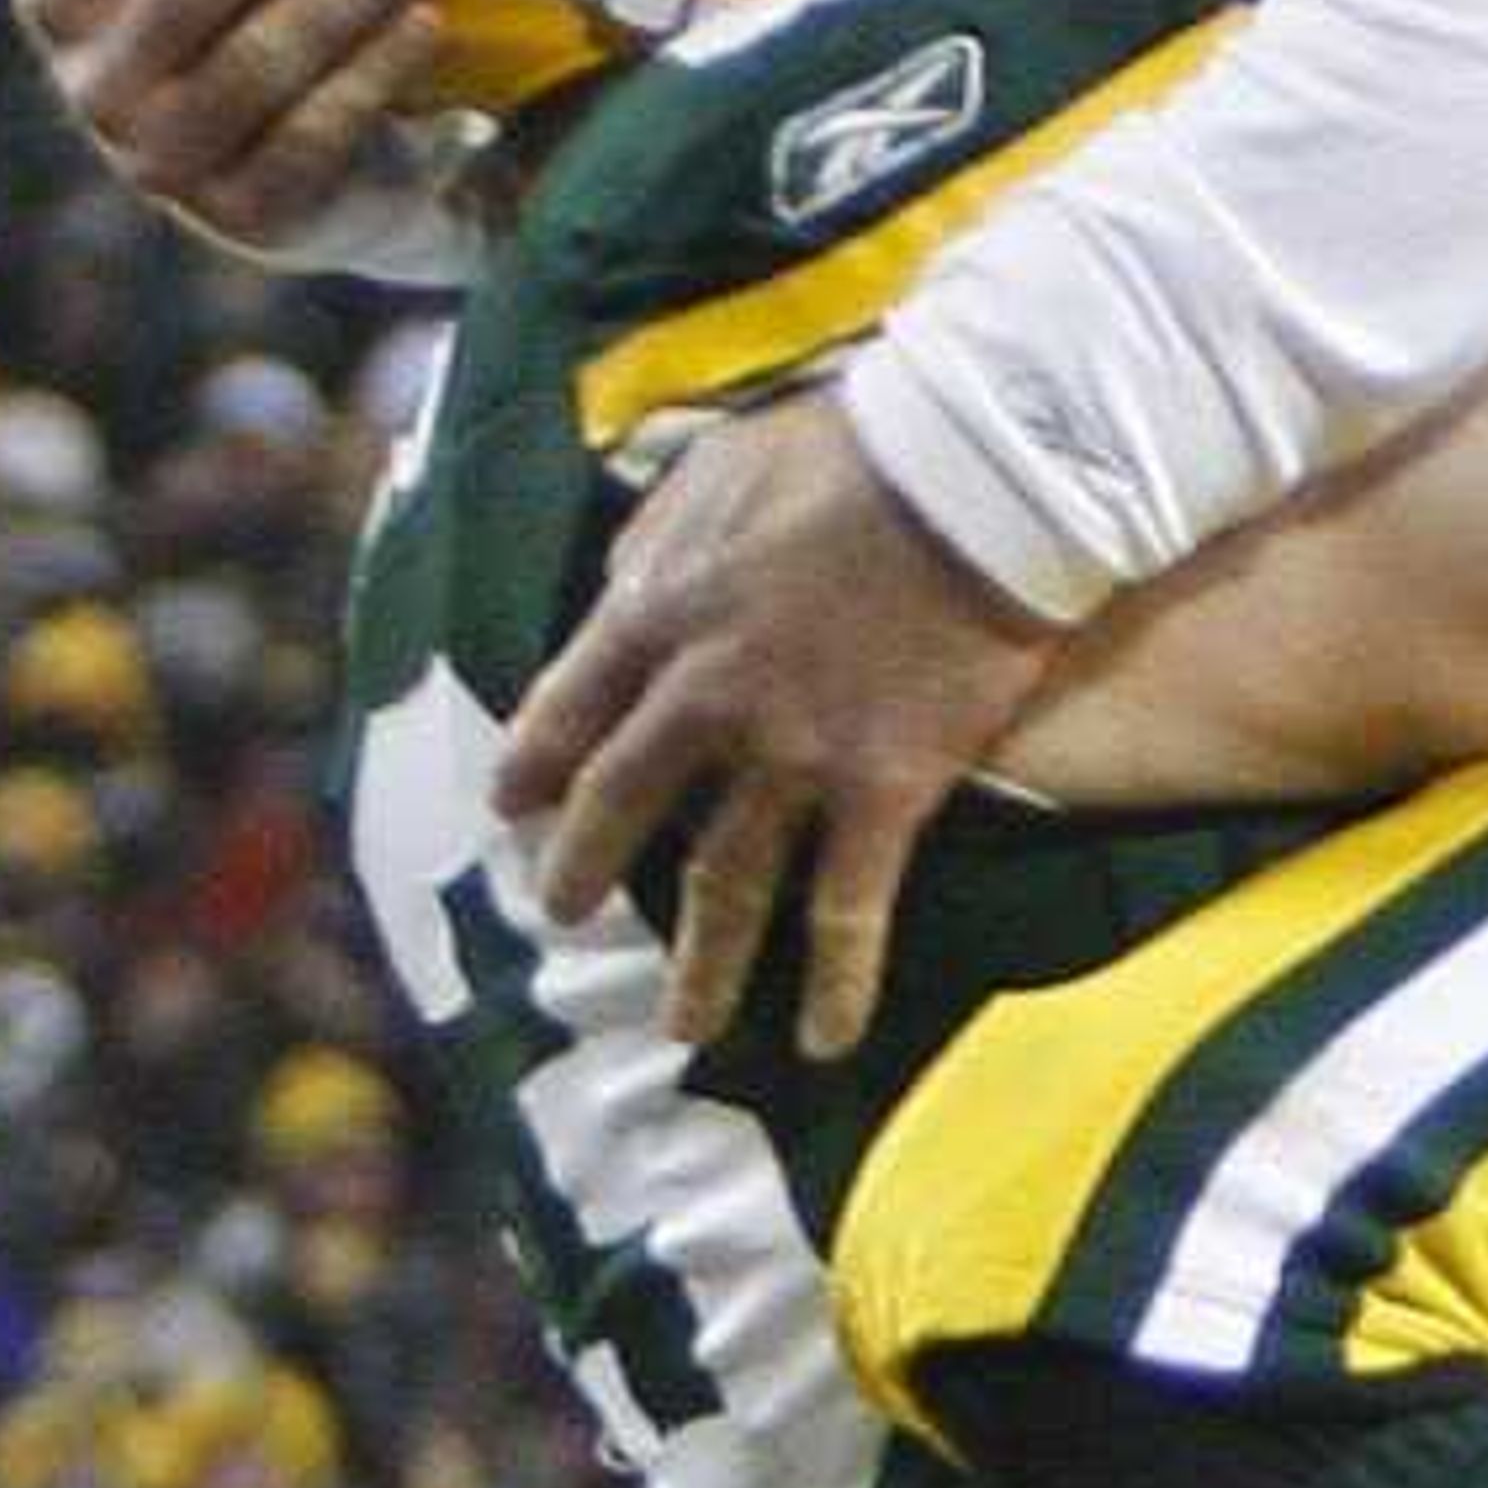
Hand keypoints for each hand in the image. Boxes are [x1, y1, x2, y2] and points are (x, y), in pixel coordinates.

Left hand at [492, 390, 1050, 1056]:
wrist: (973, 475)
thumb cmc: (851, 448)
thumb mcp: (718, 467)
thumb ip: (659, 537)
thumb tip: (625, 585)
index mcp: (659, 611)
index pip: (568, 707)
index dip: (534, 761)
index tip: (513, 803)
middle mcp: (707, 698)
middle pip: (625, 805)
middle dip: (585, 868)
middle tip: (564, 914)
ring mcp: (793, 756)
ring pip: (726, 884)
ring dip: (702, 966)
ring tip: (683, 1029)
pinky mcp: (884, 792)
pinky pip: (851, 909)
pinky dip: (835, 982)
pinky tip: (824, 1039)